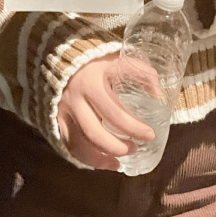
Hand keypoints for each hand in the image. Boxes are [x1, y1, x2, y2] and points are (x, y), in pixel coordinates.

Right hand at [57, 54, 155, 170]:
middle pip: (95, 134)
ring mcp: (63, 112)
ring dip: (101, 158)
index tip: (149, 135)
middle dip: (118, 147)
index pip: (115, 114)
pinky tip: (102, 162)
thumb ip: (141, 72)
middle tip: (135, 148)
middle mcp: (75, 101)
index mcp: (91, 84)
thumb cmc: (96, 59)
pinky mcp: (56, 120)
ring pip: (80, 144)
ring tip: (119, 161)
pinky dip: (86, 158)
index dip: (134, 128)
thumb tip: (158, 94)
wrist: (61, 54)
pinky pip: (70, 146)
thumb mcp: (119, 59)